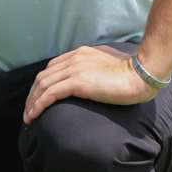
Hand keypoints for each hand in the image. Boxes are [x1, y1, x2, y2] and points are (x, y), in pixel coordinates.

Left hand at [21, 46, 157, 124]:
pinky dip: (38, 105)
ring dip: (32, 102)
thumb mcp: (109, 65)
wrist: (142, 73)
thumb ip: (96, 68)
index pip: (52, 68)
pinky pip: (50, 94)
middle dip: (32, 94)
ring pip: (42, 85)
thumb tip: (92, 80)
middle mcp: (74, 59)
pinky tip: (34, 116)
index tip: (38, 98)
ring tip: (28, 118)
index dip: (42, 84)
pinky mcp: (77, 82)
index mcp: (80, 53)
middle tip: (29, 111)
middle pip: (43, 77)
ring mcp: (74, 69)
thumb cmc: (132, 72)